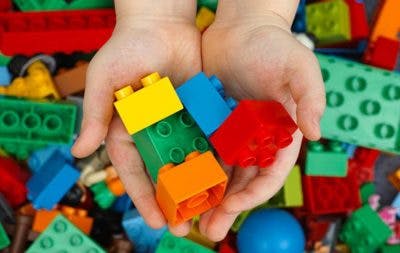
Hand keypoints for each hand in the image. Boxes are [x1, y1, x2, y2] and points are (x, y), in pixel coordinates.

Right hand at [72, 12, 200, 235]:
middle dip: (174, 200)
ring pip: (188, 161)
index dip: (144, 197)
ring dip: (198, 185)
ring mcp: (177, 124)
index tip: (157, 221)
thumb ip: (94, 114)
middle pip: (163, 173)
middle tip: (187, 226)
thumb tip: (79, 152)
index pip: (134, 171)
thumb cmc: (127, 47)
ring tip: (211, 210)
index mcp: (127, 129)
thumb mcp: (104, 79)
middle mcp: (153, 132)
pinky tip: (227, 177)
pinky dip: (215, 157)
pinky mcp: (198, 113)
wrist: (162, 22)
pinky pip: (207, 138)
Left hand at [199, 11, 325, 240]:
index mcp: (280, 134)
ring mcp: (233, 133)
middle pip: (242, 181)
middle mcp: (257, 139)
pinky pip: (203, 149)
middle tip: (210, 229)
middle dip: (227, 207)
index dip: (253, 194)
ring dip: (208, 196)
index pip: (270, 174)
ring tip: (191, 218)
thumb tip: (315, 134)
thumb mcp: (300, 67)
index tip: (231, 206)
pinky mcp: (212, 122)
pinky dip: (194, 169)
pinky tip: (180, 184)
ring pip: (221, 172)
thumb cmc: (275, 46)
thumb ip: (311, 98)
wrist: (242, 28)